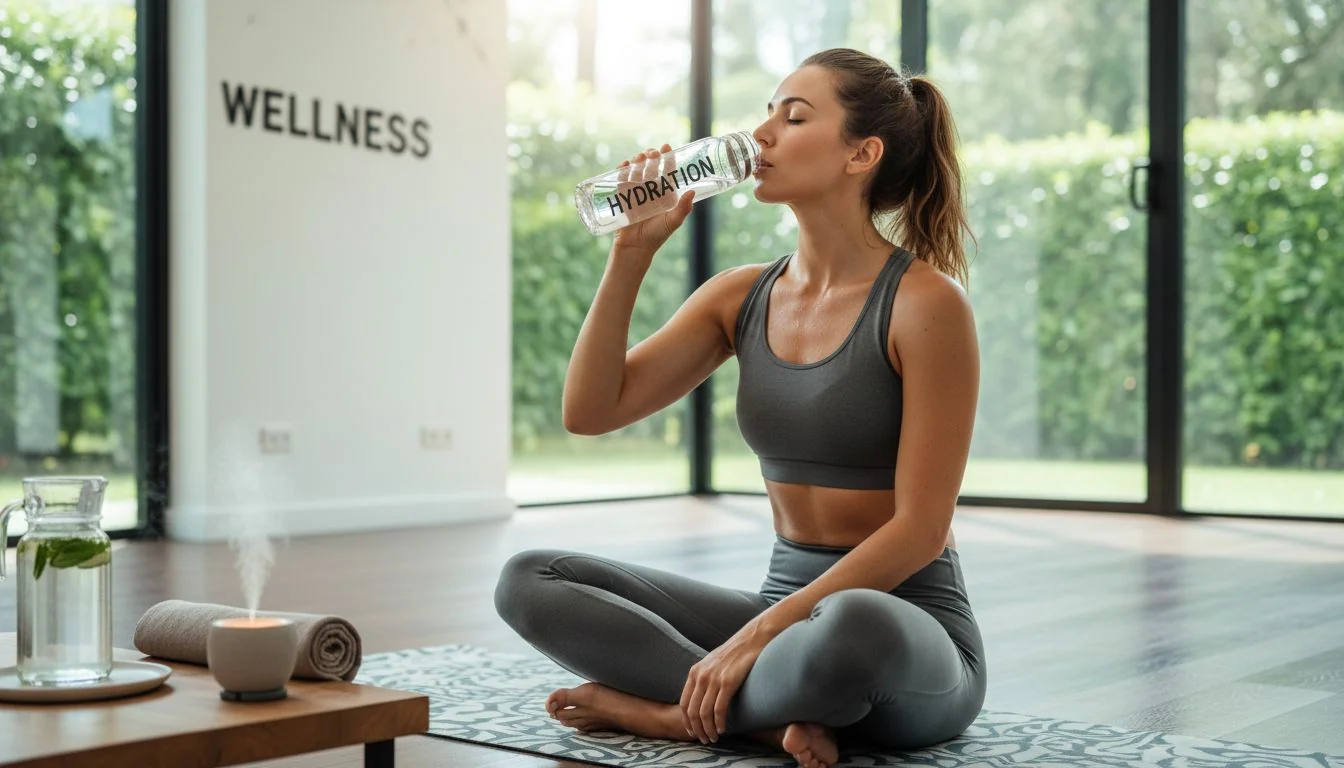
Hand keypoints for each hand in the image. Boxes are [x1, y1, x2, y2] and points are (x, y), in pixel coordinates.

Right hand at [610, 143, 694, 253]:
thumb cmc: (657, 236)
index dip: (668, 158)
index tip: (667, 147)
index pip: (667, 171)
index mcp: (665, 193)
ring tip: (639, 159)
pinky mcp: (623, 196)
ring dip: (637, 160)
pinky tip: (624, 165)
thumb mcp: (673, 222)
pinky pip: (622, 179)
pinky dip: (622, 170)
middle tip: (652, 154)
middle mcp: (652, 190)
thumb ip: (683, 208)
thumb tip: (692, 191)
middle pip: (651, 166)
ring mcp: (637, 192)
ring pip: (637, 170)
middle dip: (651, 156)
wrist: (635, 247)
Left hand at [679, 623, 769, 743]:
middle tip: (705, 740)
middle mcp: (701, 675)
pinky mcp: (728, 681)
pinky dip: (719, 723)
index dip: (687, 721)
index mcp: (695, 672)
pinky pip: (719, 709)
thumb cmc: (736, 653)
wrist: (753, 638)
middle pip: (692, 711)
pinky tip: (723, 729)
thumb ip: (705, 678)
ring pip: (704, 713)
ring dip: (708, 730)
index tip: (693, 732)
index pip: (684, 703)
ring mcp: (714, 678)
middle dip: (697, 729)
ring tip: (714, 738)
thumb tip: (702, 698)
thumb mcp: (713, 663)